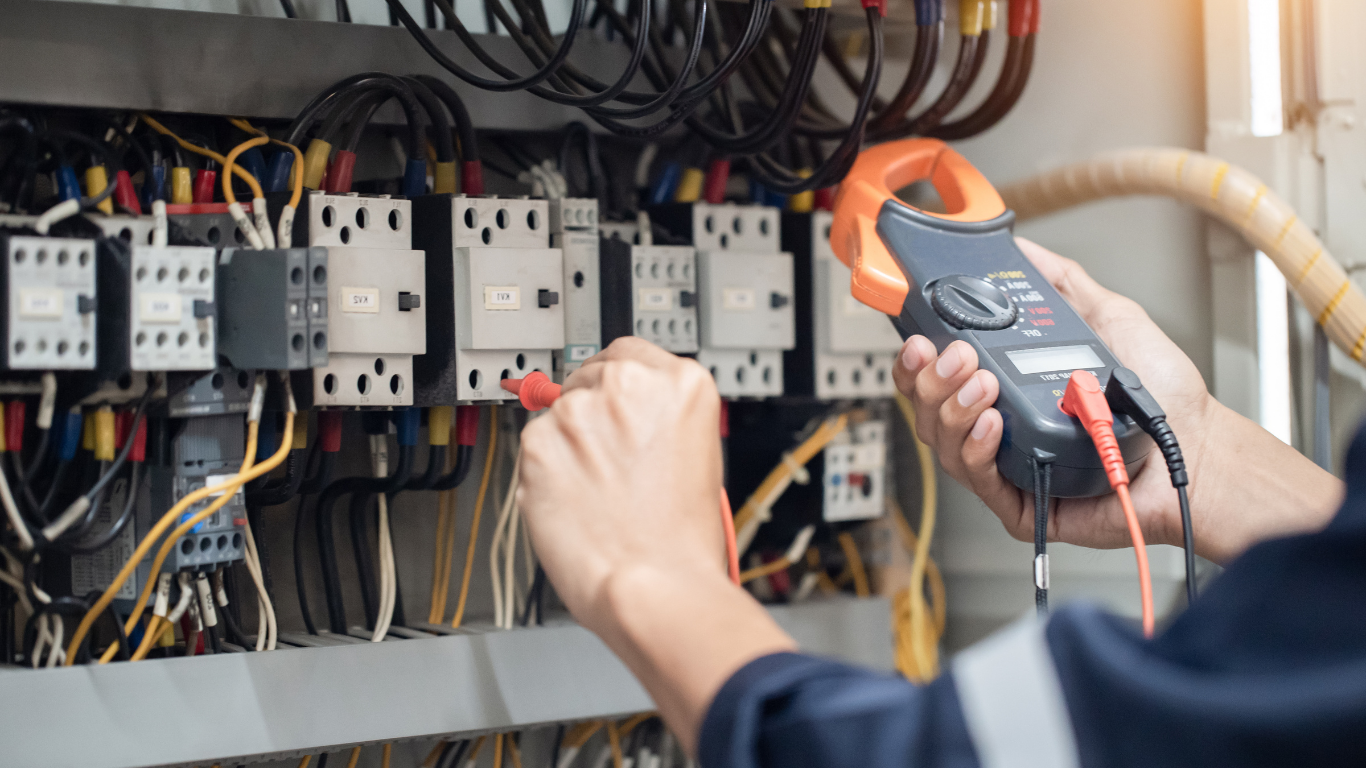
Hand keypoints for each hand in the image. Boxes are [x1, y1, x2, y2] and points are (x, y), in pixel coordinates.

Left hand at [517, 336, 726, 627]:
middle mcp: (630, 385)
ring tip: (597, 494)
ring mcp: (580, 411)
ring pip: (559, 414)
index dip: (619, 386)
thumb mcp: (699, 455)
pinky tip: (574, 503)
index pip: (630, 353)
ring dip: (569, 446)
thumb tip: (629, 417)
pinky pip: (534, 449)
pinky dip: (546, 473)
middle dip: (593, 415)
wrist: (654, 587)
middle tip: (608, 462)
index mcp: (682, 384)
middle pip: (590, 377)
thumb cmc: (683, 542)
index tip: (616, 405)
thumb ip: (662, 420)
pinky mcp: (538, 442)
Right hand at [894, 238, 1341, 563]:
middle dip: (930, 380)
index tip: (921, 335)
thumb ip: (1063, 283)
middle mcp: (999, 429)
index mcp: (1006, 389)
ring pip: (944, 444)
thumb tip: (1023, 248)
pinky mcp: (1022, 505)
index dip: (918, 360)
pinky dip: (976, 449)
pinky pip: (978, 481)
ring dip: (952, 408)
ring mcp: (1007, 469)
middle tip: (957, 354)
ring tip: (982, 383)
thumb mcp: (1109, 318)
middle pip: (929, 410)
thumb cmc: (1163, 397)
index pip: (938, 377)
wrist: (1199, 445)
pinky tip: (992, 423)